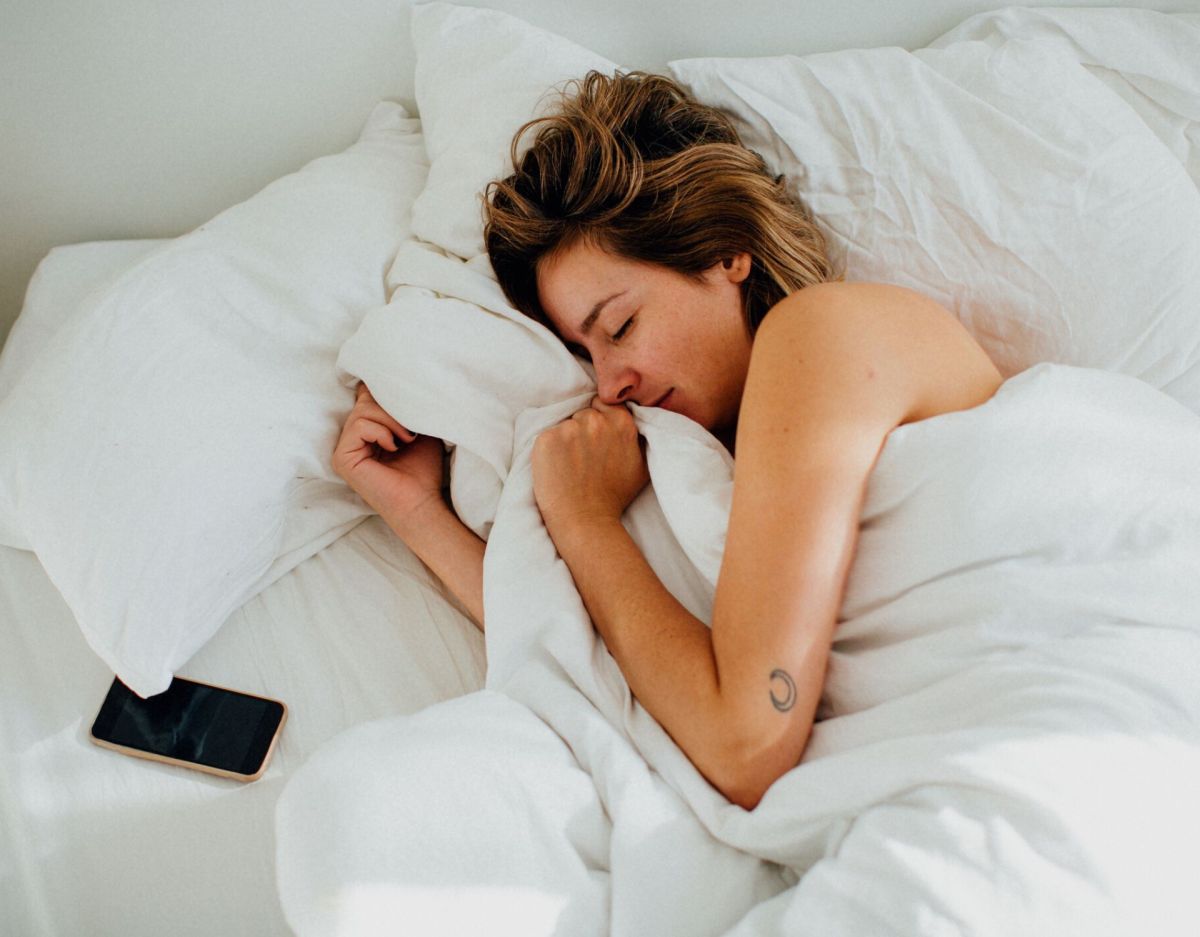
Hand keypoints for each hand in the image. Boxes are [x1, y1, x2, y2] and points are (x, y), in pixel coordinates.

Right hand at [332, 382, 445, 519]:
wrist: (422, 501)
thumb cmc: (424, 469)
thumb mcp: (417, 427)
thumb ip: (404, 405)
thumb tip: (395, 378)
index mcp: (366, 432)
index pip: (366, 396)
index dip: (385, 393)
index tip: (406, 401)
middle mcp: (351, 439)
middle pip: (365, 400)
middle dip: (392, 408)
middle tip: (411, 431)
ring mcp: (344, 449)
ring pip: (362, 411)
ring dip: (391, 421)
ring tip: (406, 440)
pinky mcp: (342, 459)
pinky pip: (359, 426)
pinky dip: (382, 432)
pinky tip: (393, 448)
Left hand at [531, 397, 649, 538]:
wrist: (586, 519)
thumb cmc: (613, 496)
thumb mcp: (641, 463)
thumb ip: (638, 435)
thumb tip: (636, 417)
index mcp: (621, 422)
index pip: (603, 403)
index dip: (599, 420)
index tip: (597, 440)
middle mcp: (596, 421)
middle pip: (583, 414)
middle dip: (583, 431)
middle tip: (584, 458)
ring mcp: (569, 429)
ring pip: (565, 425)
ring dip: (566, 440)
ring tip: (571, 466)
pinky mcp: (547, 439)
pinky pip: (547, 436)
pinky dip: (549, 450)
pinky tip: (557, 468)